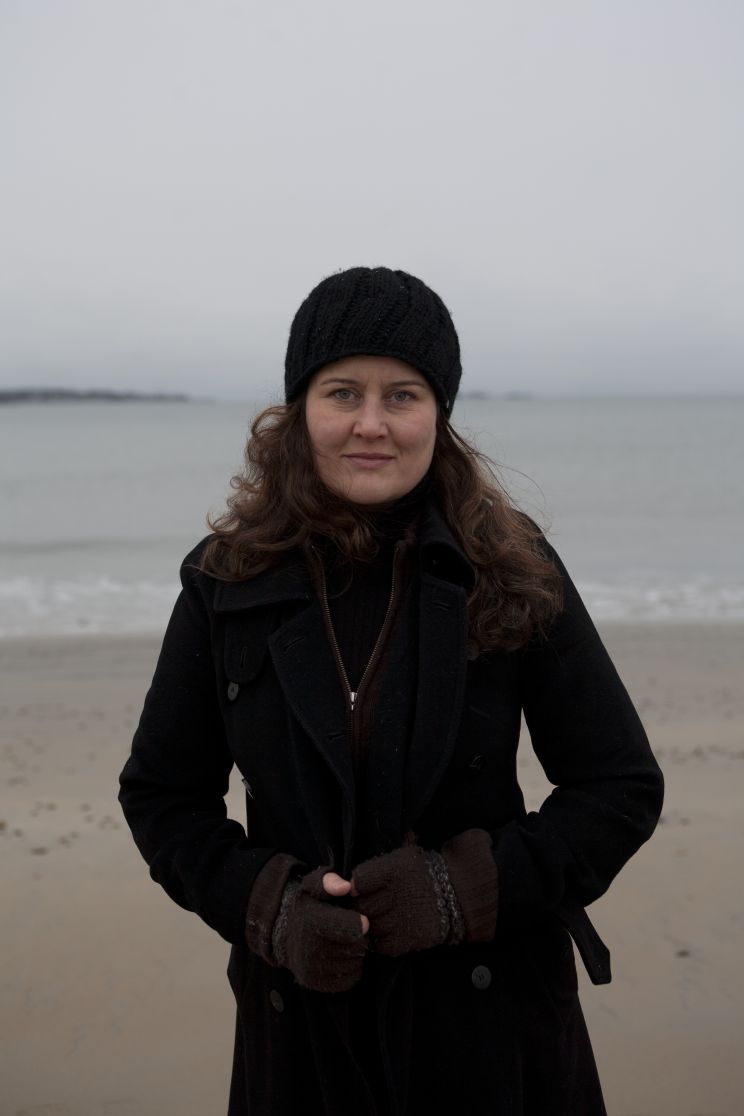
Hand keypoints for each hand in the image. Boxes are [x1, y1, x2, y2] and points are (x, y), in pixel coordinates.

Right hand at [276, 867, 368, 992]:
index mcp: (310, 922)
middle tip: (352, 930)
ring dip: (356, 953)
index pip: (352, 929)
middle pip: (356, 947)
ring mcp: (312, 970)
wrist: (286, 935)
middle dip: (360, 938)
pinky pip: (351, 979)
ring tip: (345, 941)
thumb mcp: (313, 886)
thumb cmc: (308, 907)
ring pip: (355, 963)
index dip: (360, 923)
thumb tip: (346, 886)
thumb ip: (330, 881)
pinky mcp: (318, 984)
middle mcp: (309, 950)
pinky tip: (342, 955)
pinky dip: (352, 968)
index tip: (362, 919)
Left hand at [351, 845, 446, 956]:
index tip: (360, 889)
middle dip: (362, 907)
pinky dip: (381, 941)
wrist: (455, 893)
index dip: (357, 886)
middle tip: (368, 906)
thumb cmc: (421, 874)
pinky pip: (382, 945)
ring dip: (371, 925)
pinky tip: (388, 932)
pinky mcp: (408, 939)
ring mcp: (403, 919)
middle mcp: (398, 894)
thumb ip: (377, 869)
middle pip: (362, 907)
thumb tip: (350, 884)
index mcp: (394, 871)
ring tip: (380, 918)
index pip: (359, 881)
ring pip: (370, 927)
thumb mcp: (402, 859)